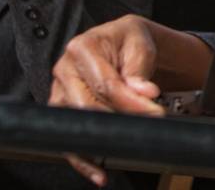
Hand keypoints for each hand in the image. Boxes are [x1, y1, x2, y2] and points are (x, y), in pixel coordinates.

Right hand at [50, 15, 164, 186]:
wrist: (120, 44)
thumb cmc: (128, 42)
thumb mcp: (140, 46)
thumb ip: (139, 70)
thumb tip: (145, 93)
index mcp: (82, 48)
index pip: (105, 84)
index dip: (131, 102)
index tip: (155, 112)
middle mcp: (64, 70)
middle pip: (86, 106)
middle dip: (118, 121)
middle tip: (146, 127)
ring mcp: (60, 92)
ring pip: (74, 125)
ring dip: (98, 144)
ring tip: (121, 155)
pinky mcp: (62, 111)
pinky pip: (67, 139)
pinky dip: (83, 159)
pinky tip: (98, 171)